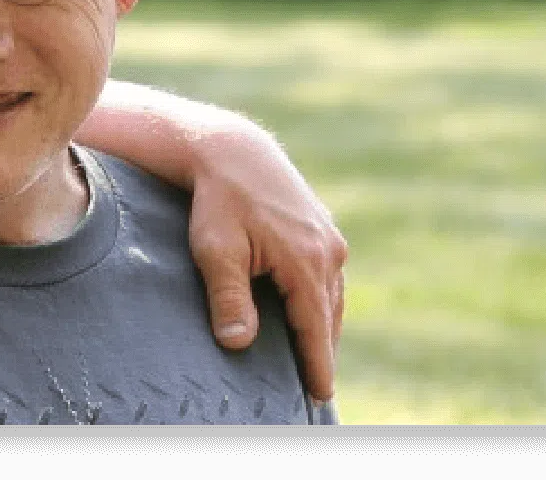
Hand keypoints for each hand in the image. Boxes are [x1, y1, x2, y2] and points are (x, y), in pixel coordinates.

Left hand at [183, 119, 346, 401]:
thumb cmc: (218, 201)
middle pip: (328, 315)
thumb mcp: (215, 250)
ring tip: (317, 357)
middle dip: (323, 350)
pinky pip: (328, 277)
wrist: (232, 150)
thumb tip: (238, 343)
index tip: (321, 394)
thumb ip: (228, 298)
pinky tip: (311, 312)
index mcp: (306, 262)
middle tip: (317, 387)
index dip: (317, 363)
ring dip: (324, 325)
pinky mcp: (322, 228)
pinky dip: (322, 300)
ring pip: (331, 296)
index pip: (314, 327)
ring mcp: (329, 238)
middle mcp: (328, 252)